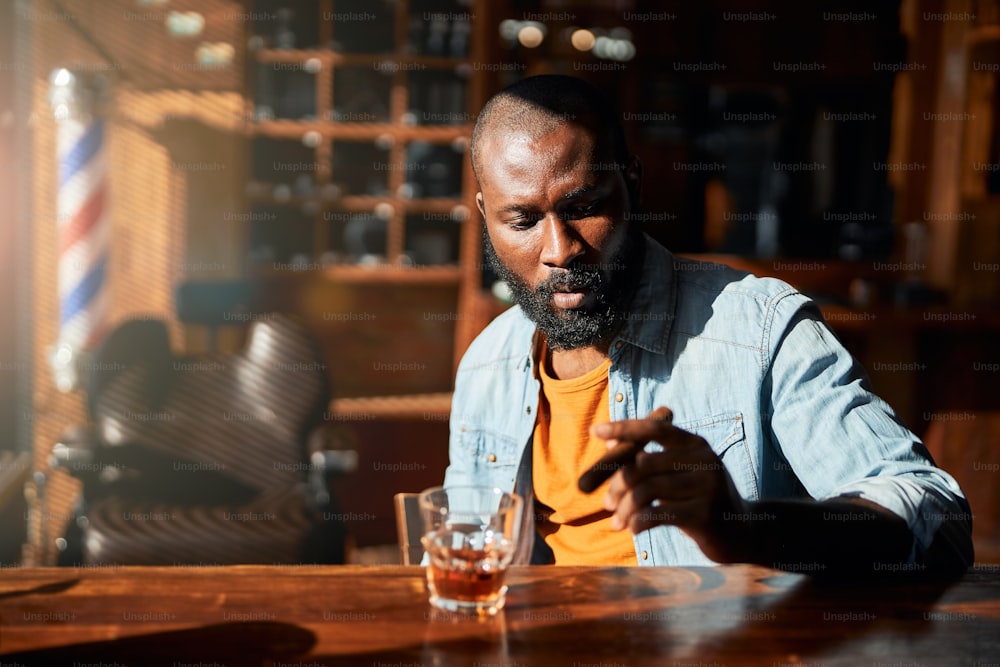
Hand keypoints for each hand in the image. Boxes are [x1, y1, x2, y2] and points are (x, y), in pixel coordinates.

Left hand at [591, 407, 751, 562]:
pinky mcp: (705, 515)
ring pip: (646, 491)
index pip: (656, 429)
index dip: (624, 428)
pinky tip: (632, 530)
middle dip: (617, 484)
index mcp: (696, 445)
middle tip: (606, 503)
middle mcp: (704, 461)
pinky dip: (637, 523)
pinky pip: (657, 514)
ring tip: (616, 522)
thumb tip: (607, 442)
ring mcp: (707, 487)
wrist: (742, 534)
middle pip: (643, 464)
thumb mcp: (681, 474)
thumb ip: (650, 460)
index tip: (595, 430)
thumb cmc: (700, 501)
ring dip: (624, 509)